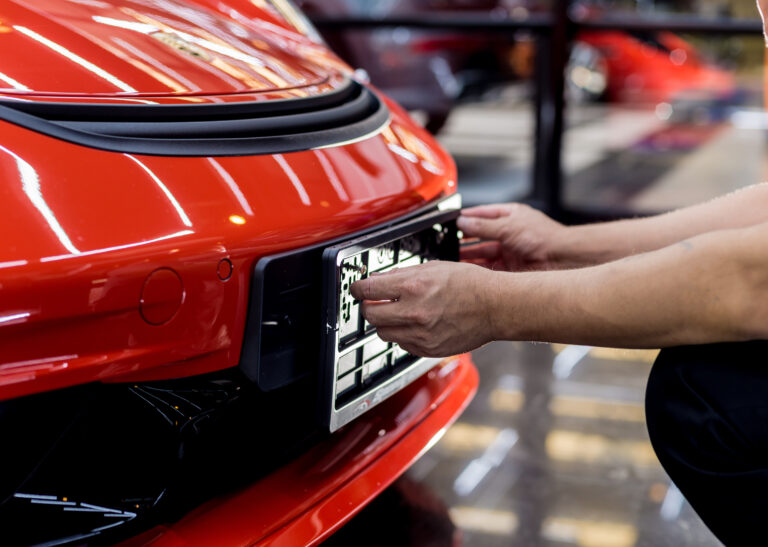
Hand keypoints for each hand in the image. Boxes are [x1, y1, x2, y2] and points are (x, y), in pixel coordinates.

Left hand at [350, 261, 496, 356]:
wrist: (496, 307)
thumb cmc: (470, 284)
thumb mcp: (434, 267)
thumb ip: (403, 275)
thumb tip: (379, 280)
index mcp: (414, 286)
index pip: (368, 289)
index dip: (358, 288)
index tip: (357, 289)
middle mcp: (414, 312)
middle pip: (370, 314)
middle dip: (369, 306)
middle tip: (375, 302)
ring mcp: (420, 334)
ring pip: (383, 332)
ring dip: (385, 322)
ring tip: (398, 313)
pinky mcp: (428, 349)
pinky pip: (401, 344)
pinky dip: (402, 335)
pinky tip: (414, 325)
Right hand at [458, 203, 564, 270]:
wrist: (562, 259)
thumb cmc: (545, 237)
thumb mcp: (508, 226)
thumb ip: (483, 226)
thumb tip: (463, 221)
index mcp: (510, 216)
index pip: (483, 214)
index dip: (467, 217)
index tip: (451, 221)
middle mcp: (508, 233)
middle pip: (480, 235)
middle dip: (464, 238)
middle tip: (446, 241)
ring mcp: (509, 251)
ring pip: (482, 252)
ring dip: (468, 255)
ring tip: (451, 258)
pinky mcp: (509, 268)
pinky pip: (488, 267)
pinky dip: (476, 269)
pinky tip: (465, 270)